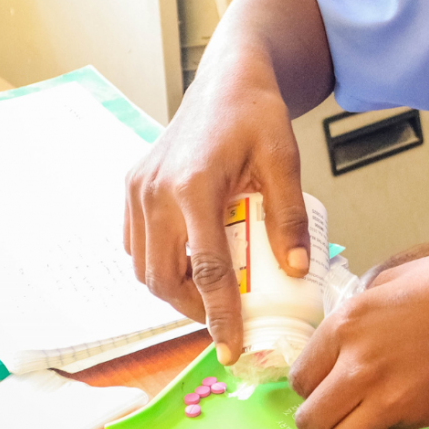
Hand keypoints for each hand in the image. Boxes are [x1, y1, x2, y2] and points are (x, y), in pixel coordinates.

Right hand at [123, 61, 311, 364]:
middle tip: (226, 326)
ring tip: (210, 302)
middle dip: (193, 311)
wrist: (227, 80)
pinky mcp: (132, 187)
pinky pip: (137, 245)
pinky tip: (189, 268)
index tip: (232, 347)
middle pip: (165, 277)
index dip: (219, 315)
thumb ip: (287, 217)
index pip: (204, 270)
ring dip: (174, 292)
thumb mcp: (284, 160)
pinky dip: (159, 266)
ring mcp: (138, 190)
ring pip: (145, 267)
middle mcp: (156, 191)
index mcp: (194, 186)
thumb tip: (296, 271)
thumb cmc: (257, 115)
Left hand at [290, 248, 428, 428]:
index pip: (300, 376)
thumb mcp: (395, 279)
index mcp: (348, 322)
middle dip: (322, 417)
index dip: (312, 382)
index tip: (327, 382)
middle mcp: (357, 362)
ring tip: (364, 421)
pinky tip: (407, 403)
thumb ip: (362, 310)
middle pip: (309, 419)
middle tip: (343, 406)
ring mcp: (386, 395)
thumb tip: (346, 336)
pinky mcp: (417, 416)